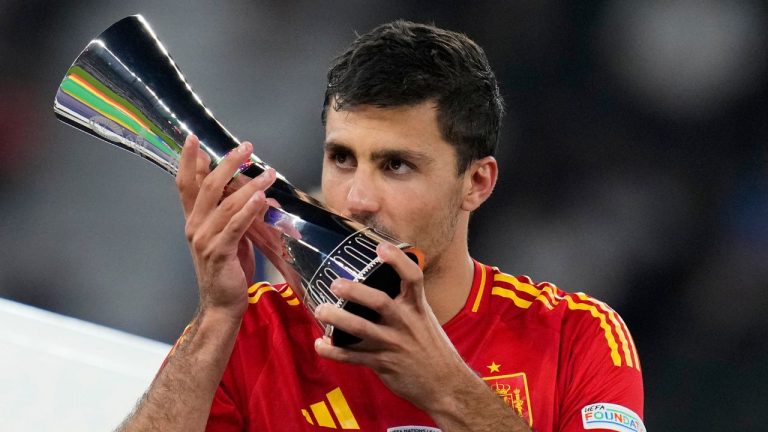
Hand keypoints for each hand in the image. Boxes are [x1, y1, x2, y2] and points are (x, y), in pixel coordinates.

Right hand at [176, 135, 275, 316]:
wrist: (222, 305)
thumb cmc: (228, 271)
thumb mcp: (231, 237)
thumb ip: (237, 215)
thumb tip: (256, 194)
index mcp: (194, 221)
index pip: (187, 184)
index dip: (189, 161)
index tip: (194, 139)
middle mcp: (195, 226)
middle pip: (208, 186)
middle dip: (227, 163)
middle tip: (246, 147)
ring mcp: (205, 240)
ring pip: (226, 203)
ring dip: (249, 185)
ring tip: (269, 172)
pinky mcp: (220, 253)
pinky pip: (235, 226)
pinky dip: (248, 210)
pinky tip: (260, 198)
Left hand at [313, 242, 468, 412]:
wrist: (446, 385)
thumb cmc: (432, 348)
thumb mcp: (424, 319)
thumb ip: (404, 302)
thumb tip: (378, 282)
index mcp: (417, 308)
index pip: (413, 278)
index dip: (398, 260)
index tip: (381, 247)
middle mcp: (405, 323)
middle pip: (380, 302)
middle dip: (356, 292)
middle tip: (335, 284)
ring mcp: (393, 344)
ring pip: (361, 329)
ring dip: (337, 319)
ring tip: (321, 310)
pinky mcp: (382, 364)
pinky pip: (353, 357)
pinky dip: (333, 352)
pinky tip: (320, 345)